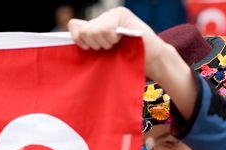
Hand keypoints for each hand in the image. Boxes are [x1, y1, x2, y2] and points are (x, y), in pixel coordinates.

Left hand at [68, 7, 196, 120]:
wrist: (151, 59)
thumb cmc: (127, 60)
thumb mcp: (104, 53)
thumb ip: (90, 43)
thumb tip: (74, 38)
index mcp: (97, 24)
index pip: (74, 26)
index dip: (79, 40)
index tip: (90, 48)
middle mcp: (104, 15)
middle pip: (84, 30)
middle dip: (94, 44)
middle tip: (108, 47)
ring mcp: (113, 14)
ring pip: (94, 30)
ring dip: (105, 42)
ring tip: (116, 44)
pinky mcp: (122, 15)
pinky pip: (106, 29)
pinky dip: (112, 39)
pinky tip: (121, 39)